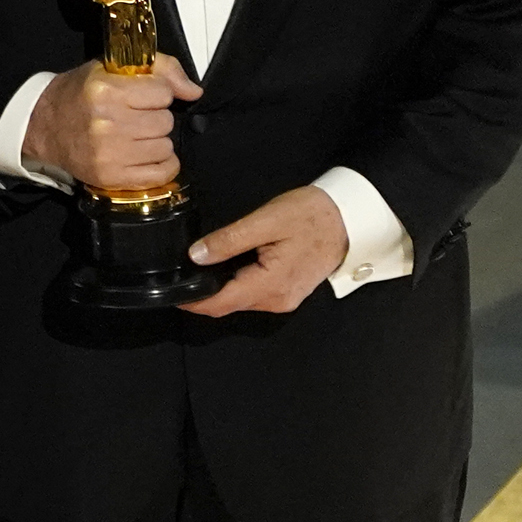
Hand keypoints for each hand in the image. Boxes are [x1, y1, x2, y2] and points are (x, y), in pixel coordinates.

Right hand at [22, 56, 201, 193]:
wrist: (45, 127)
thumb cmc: (79, 96)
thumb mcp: (112, 69)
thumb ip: (160, 69)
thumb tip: (193, 91)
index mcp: (105, 91)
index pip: (163, 92)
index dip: (157, 92)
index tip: (144, 95)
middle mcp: (106, 123)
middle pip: (165, 121)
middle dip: (156, 116)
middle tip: (136, 116)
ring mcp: (109, 153)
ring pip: (165, 146)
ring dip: (157, 141)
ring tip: (136, 135)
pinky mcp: (111, 177)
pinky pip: (161, 173)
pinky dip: (162, 165)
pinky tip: (146, 155)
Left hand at [181, 185, 347, 316]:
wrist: (350, 218)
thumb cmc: (311, 215)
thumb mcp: (266, 221)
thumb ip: (230, 241)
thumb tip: (197, 255)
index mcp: (271, 285)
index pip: (221, 303)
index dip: (193, 302)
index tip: (171, 293)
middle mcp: (277, 300)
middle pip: (229, 305)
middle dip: (202, 296)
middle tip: (180, 275)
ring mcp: (285, 299)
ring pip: (241, 301)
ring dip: (219, 291)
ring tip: (199, 270)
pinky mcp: (289, 292)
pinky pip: (254, 295)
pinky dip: (236, 286)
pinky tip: (226, 269)